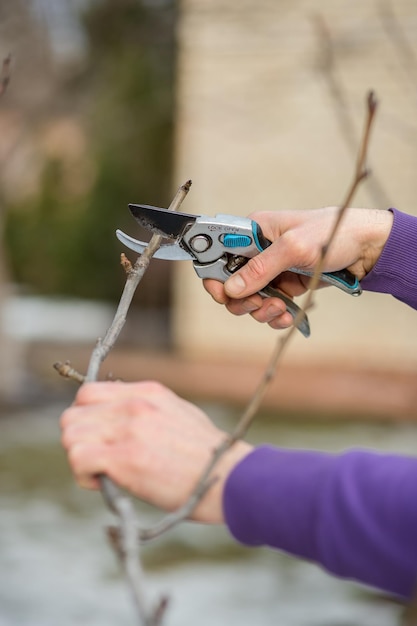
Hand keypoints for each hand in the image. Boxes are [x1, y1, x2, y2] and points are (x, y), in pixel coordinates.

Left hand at [60, 381, 251, 523]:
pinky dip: (83, 475)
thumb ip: (148, 412)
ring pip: (70, 435)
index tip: (99, 439)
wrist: (231, 477)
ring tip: (101, 474)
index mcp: (148, 392)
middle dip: (78, 441)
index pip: (88, 393)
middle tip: (98, 461)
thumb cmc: (209, 456)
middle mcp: (135, 404)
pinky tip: (103, 483)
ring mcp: (130, 428)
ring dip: (79, 458)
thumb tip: (121, 420)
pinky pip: (78, 458)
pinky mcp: (127, 457)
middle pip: (72, 415)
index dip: (85, 419)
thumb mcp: (179, 415)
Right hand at [204, 207, 392, 329]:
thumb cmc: (332, 232)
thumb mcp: (294, 247)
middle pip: (230, 284)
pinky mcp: (284, 285)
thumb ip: (260, 268)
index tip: (223, 294)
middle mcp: (257, 251)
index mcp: (253, 231)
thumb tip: (232, 288)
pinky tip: (287, 315)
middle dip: (242, 300)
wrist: (366, 247)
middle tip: (259, 303)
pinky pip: (268, 307)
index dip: (214, 276)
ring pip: (248, 300)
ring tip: (280, 308)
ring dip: (261, 310)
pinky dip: (275, 315)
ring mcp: (270, 270)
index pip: (217, 254)